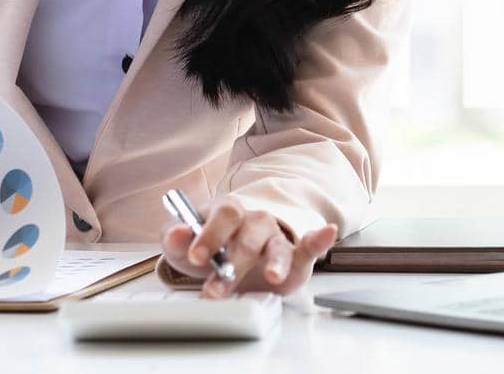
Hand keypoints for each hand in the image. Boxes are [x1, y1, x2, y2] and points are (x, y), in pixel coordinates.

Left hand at [159, 195, 337, 298]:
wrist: (228, 260)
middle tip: (216, 289)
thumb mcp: (183, 245)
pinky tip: (327, 233)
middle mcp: (255, 223)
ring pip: (277, 246)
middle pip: (250, 235)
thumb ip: (176, 239)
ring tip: (271, 276)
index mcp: (229, 213)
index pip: (225, 215)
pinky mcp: (296, 258)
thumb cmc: (209, 249)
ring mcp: (277, 239)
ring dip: (275, 261)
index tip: (197, 256)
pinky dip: (320, 239)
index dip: (211, 234)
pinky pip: (310, 246)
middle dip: (234, 263)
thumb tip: (176, 232)